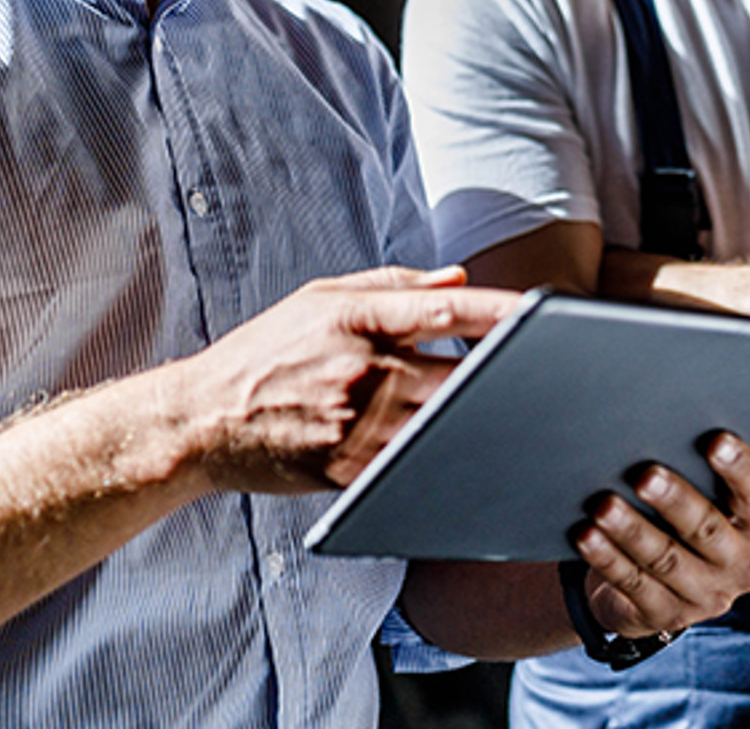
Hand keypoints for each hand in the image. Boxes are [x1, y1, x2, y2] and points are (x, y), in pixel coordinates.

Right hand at [175, 265, 518, 495]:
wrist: (203, 420)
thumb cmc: (267, 350)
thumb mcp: (321, 299)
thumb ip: (393, 285)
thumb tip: (459, 279)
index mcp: (354, 318)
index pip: (442, 310)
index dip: (498, 312)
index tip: (542, 312)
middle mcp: (360, 368)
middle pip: (454, 373)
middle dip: (501, 375)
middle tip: (545, 375)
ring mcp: (354, 423)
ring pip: (440, 423)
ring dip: (479, 419)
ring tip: (520, 414)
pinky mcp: (347, 469)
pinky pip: (411, 465)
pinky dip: (442, 457)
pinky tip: (468, 454)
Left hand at [573, 432, 749, 637]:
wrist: (662, 584)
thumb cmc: (684, 516)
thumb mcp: (705, 495)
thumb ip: (697, 467)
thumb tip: (662, 423)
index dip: (738, 466)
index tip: (716, 440)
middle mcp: (741, 564)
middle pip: (707, 528)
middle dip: (675, 500)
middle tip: (645, 475)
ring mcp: (706, 596)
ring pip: (665, 558)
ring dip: (632, 529)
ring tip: (604, 504)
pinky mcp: (666, 615)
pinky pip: (633, 583)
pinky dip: (607, 557)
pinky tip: (586, 535)